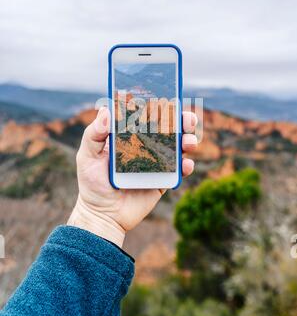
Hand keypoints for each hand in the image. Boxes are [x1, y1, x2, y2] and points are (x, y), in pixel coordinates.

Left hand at [68, 107, 197, 247]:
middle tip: (188, 119)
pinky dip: (186, 166)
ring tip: (189, 142)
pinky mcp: (162, 181)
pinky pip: (178, 171)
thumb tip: (105, 110)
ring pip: (177, 147)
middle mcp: (145, 147)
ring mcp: (155, 163)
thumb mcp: (87, 156)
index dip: (159, 106)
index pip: (146, 116)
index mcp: (128, 137)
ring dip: (188, 141)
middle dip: (181, 121)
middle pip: (167, 129)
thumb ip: (94, 134)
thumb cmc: (92, 183)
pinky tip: (185, 165)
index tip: (168, 99)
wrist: (103, 216)